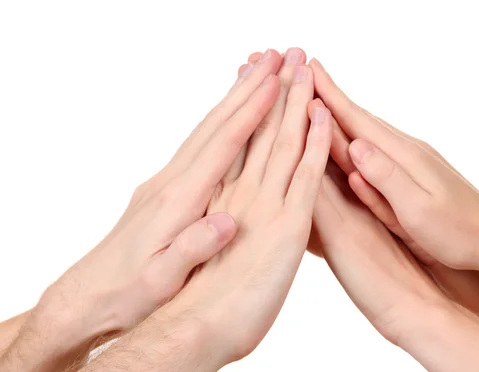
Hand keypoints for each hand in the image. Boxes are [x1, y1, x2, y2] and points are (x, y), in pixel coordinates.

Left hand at [84, 49, 333, 370]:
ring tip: (254, 73)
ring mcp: (166, 182)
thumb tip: (227, 222)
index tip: (276, 83)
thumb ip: (193, 248)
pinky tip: (227, 117)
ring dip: (232, 99)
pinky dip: (218, 122)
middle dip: (245, 89)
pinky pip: (197, 145)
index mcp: (179, 200)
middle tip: (272, 58)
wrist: (92, 294)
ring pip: (205, 130)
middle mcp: (172, 181)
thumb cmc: (130, 291)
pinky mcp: (164, 190)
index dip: (251, 113)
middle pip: (214, 125)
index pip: (222, 146)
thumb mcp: (162, 279)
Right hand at [310, 58, 478, 367]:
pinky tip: (353, 137)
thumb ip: (385, 178)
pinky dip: (360, 135)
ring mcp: (413, 161)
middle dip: (333, 98)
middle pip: (361, 120)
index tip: (310, 71)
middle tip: (308, 76)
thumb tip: (354, 146)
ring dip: (344, 114)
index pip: (358, 121)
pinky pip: (380, 149)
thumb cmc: (458, 234)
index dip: (331, 98)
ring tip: (322, 99)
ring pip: (369, 133)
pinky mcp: (415, 173)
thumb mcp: (418, 211)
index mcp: (403, 157)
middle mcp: (407, 151)